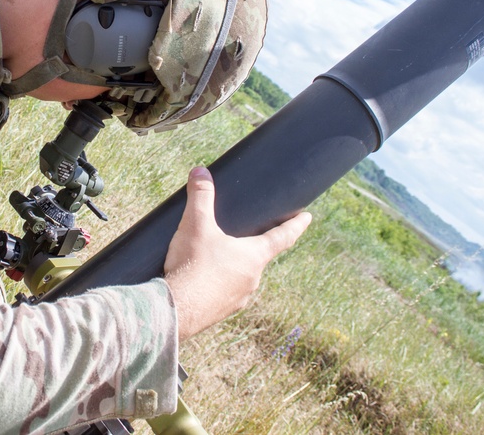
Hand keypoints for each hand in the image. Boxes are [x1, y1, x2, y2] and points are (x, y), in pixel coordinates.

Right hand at [163, 166, 311, 340]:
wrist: (175, 310)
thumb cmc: (192, 265)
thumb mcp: (195, 225)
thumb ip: (200, 197)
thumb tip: (200, 171)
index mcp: (254, 256)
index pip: (283, 237)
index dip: (296, 225)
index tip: (308, 217)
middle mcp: (252, 279)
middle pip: (258, 257)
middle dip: (251, 246)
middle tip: (241, 235)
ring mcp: (239, 298)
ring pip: (240, 276)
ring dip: (231, 267)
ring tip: (211, 258)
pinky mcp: (221, 312)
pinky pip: (224, 293)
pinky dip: (216, 284)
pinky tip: (200, 280)